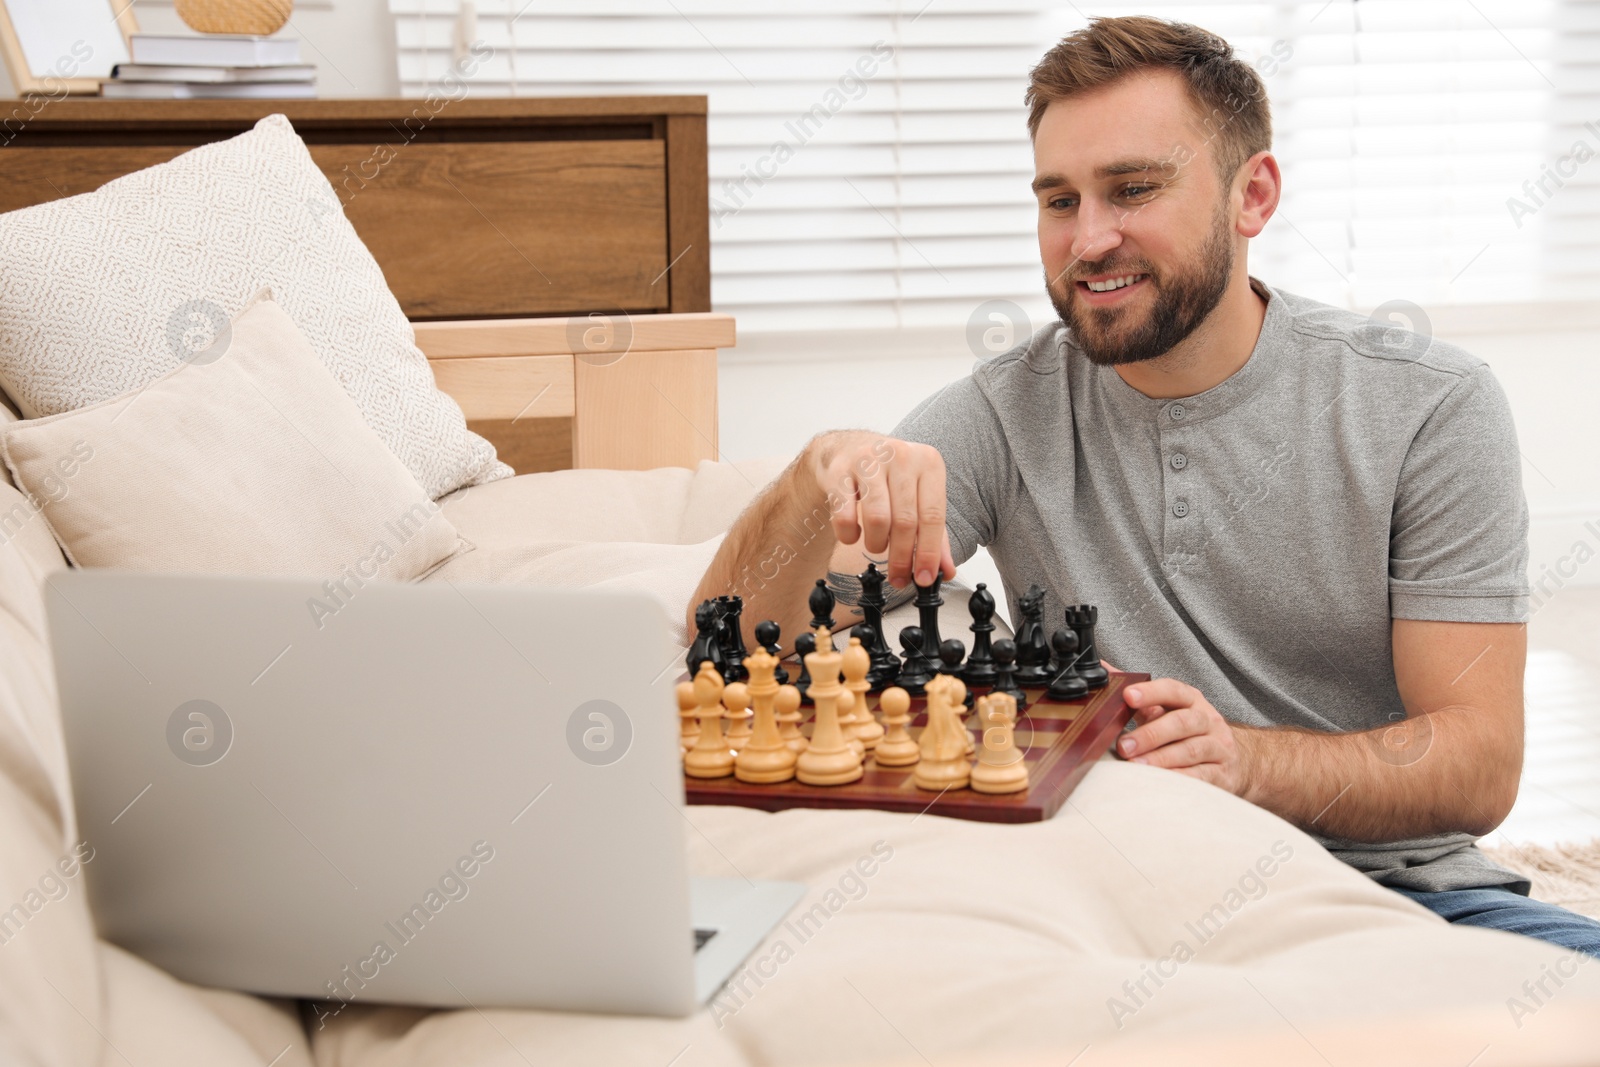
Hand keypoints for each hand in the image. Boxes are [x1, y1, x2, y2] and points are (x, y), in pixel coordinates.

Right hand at [807, 431, 955, 588]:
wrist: (845, 448)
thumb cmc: (887, 476)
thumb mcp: (917, 497)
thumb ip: (934, 534)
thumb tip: (945, 571)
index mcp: (928, 462)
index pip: (934, 516)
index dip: (929, 553)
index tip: (924, 578)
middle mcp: (901, 456)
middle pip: (906, 521)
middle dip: (902, 558)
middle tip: (898, 578)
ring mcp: (868, 460)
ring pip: (878, 519)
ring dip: (877, 544)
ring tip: (876, 546)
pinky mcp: (839, 470)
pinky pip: (845, 516)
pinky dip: (849, 535)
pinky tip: (853, 535)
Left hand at [1117, 679, 1250, 795]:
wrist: (1231, 760)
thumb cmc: (1188, 734)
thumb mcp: (1167, 711)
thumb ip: (1138, 696)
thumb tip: (1105, 672)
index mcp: (1191, 700)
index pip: (1173, 690)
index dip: (1150, 692)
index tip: (1127, 696)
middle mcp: (1208, 720)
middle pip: (1181, 723)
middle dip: (1150, 734)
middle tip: (1124, 746)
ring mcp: (1218, 747)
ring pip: (1191, 750)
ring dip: (1161, 759)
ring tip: (1136, 766)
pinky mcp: (1222, 774)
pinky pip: (1201, 777)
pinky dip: (1179, 779)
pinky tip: (1160, 782)